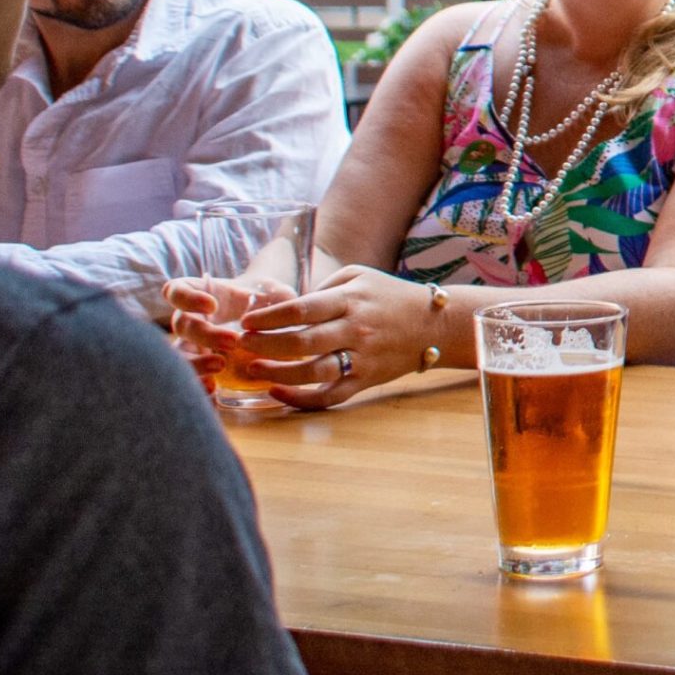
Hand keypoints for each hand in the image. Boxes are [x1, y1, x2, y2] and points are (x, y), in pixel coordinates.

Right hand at [166, 276, 295, 398]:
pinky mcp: (198, 365)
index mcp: (199, 294)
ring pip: (179, 354)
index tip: (212, 305)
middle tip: (232, 341)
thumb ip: (277, 300)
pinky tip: (213, 390)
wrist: (267, 318)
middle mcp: (190, 318)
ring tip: (220, 366)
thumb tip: (289, 314)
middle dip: (205, 334)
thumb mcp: (274, 293)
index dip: (188, 298)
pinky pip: (188, 376)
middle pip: (182, 325)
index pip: (177, 292)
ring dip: (196, 362)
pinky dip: (196, 382)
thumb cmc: (267, 299)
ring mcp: (191, 344)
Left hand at [228, 265, 441, 410]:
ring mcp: (362, 358)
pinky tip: (278, 392)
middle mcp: (355, 329)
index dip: (269, 317)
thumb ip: (323, 288)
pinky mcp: (366, 381)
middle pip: (302, 342)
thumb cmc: (390, 296)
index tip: (247, 321)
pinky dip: (301, 398)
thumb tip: (286, 306)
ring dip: (277, 373)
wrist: (433, 324)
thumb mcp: (359, 276)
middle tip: (241, 344)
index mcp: (350, 300)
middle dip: (265, 344)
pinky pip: (329, 396)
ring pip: (313, 372)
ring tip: (253, 369)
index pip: (302, 309)